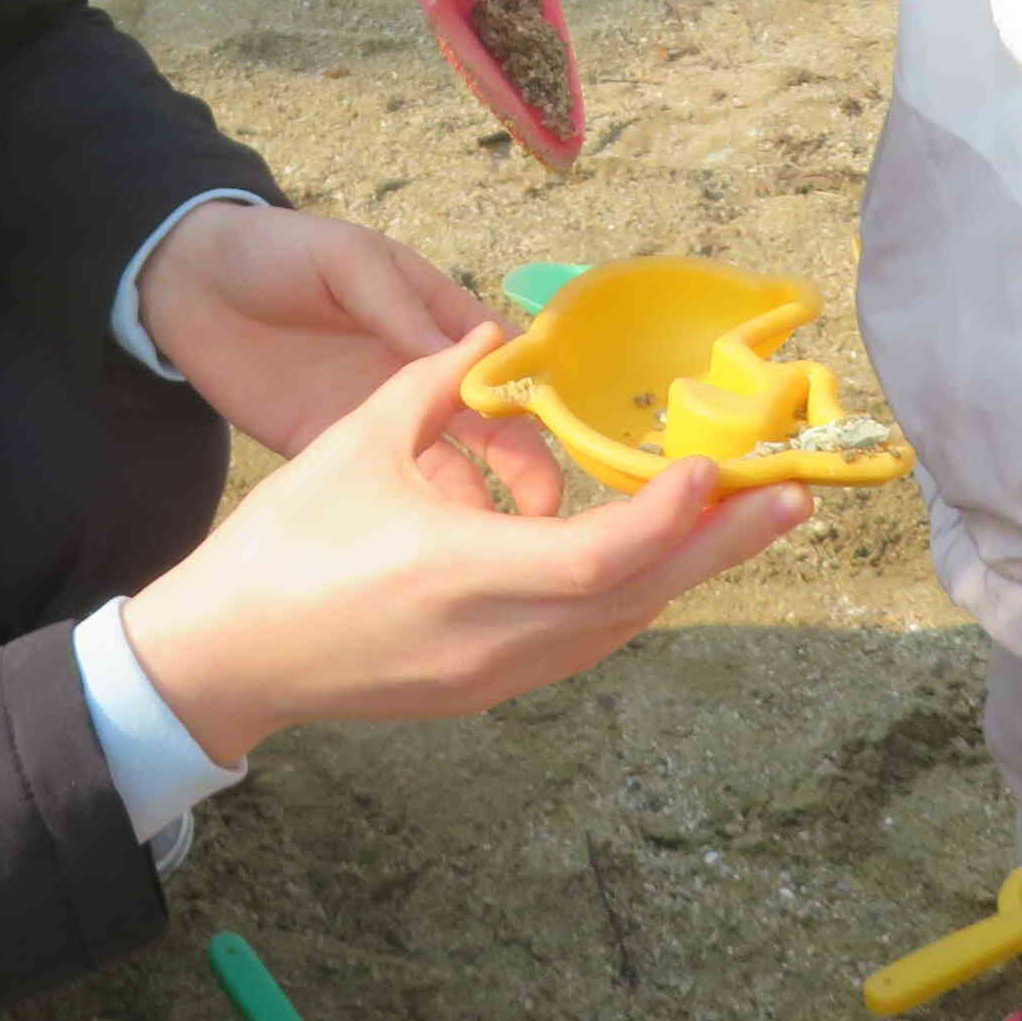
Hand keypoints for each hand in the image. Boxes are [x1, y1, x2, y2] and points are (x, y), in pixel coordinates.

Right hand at [122, 323, 810, 765]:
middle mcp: (490, 640)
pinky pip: (583, 640)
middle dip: (720, 547)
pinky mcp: (486, 689)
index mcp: (453, 574)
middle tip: (794, 494)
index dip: (660, 520)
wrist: (227, 657)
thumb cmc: (282, 544)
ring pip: (618, 626)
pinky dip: (629, 594)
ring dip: (684, 571)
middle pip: (635, 603)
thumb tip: (497, 331)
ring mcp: (493, 675)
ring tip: (746, 519)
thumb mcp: (353, 444)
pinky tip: (658, 554)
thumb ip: (434, 385)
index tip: (708, 471)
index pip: (591, 561)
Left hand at [137, 203, 558, 512]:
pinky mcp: (333, 456)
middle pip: (495, 429)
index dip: (540, 396)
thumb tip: (469, 355)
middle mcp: (419, 376)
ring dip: (478, 506)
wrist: (186, 286)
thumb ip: (396, 304)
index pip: (506, 361)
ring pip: (451, 472)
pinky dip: (416, 525)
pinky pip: (387, 496)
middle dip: (525, 466)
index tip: (570, 438)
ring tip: (498, 546)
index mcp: (433, 319)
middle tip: (542, 509)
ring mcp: (379, 422)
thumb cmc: (275, 253)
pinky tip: (434, 555)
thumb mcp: (342, 259)